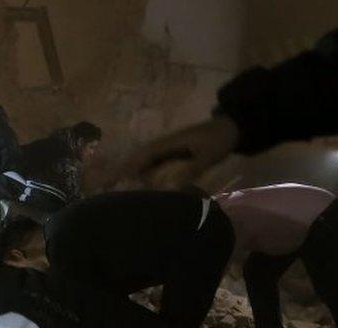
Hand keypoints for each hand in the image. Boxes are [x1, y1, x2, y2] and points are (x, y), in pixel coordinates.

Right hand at [119, 116, 238, 188]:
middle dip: (122, 170)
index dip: (128, 168)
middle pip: (138, 158)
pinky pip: (153, 164)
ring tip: (116, 188)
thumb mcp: (208, 156)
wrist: (231, 128)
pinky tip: (138, 185)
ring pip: (144, 161)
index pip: (143, 156)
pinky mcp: (172, 154)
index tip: (116, 182)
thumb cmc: (219, 140)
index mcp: (168, 143)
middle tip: (105, 187)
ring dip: (130, 172)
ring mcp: (167, 149)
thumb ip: (191, 170)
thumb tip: (171, 187)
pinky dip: (143, 173)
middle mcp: (163, 144)